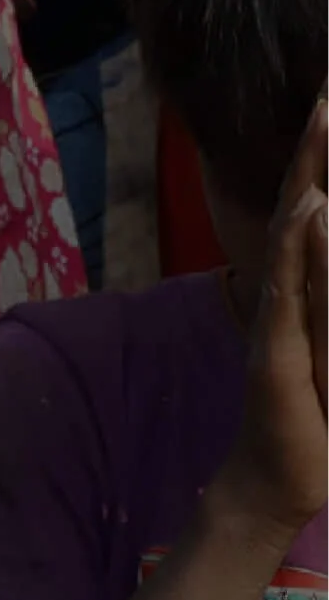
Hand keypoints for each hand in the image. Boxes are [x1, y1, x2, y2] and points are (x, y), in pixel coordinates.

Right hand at [215, 99, 327, 543]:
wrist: (276, 480)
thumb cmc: (317, 419)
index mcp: (307, 286)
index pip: (316, 208)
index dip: (324, 158)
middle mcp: (288, 289)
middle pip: (302, 201)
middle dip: (318, 144)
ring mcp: (280, 315)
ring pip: (296, 231)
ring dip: (310, 173)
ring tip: (324, 119)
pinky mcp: (278, 348)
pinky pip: (290, 288)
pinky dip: (298, 244)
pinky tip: (310, 207)